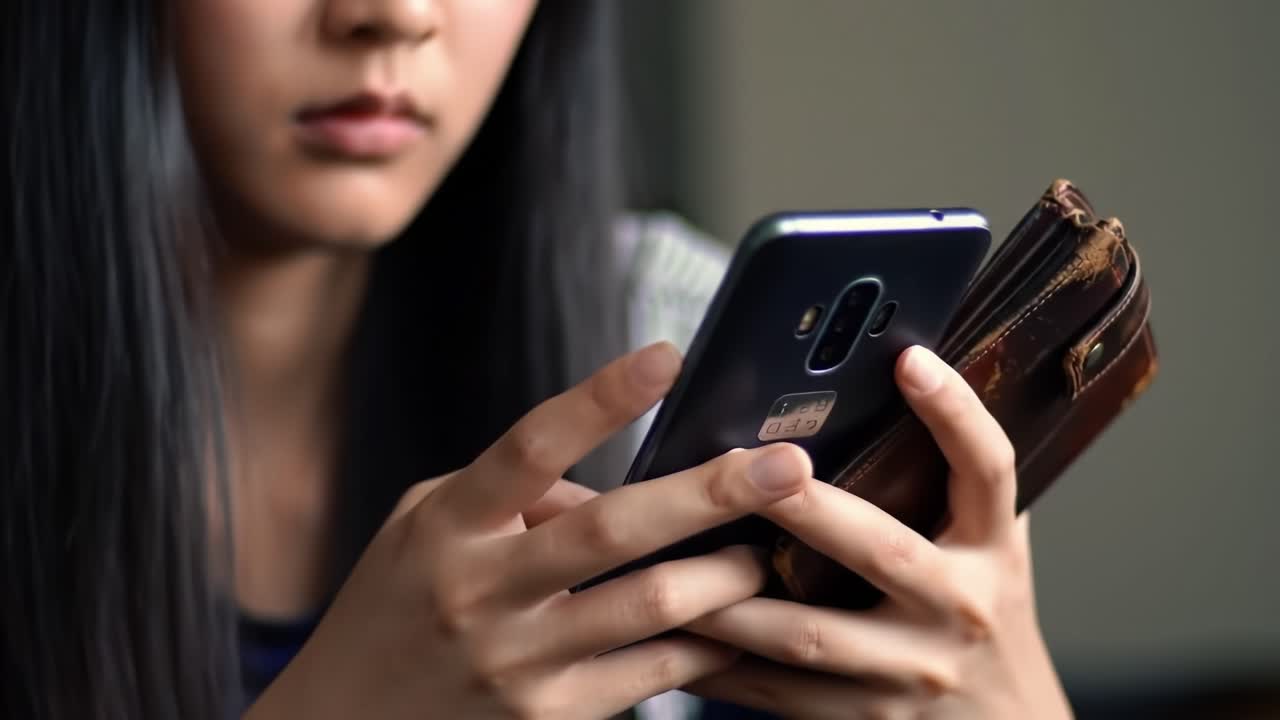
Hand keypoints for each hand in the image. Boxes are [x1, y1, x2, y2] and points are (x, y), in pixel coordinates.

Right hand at [245, 342, 810, 719]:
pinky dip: (703, 645)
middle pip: (611, 530)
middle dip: (709, 492)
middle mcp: (480, 591)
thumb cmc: (395, 606)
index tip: (667, 356)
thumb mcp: (425, 527)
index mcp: (448, 524)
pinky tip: (734, 624)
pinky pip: (650, 676)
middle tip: (788, 465)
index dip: (600, 398)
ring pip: (648, 608)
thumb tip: (614, 480)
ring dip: (726, 575)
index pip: (530, 447)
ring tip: (766, 550)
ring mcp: (516, 663)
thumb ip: (512, 494)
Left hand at [683, 346, 1073, 719]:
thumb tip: (907, 374)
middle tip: (736, 467)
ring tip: (664, 563)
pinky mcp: (867, 717)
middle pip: (881, 549)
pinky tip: (670, 638)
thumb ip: (957, 481)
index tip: (908, 358)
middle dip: (804, 509)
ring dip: (731, 600)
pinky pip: (781, 693)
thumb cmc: (985, 616)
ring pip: (809, 635)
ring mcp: (913, 670)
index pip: (989, 469)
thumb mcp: (993, 546)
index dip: (956, 411)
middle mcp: (959, 607)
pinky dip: (722, 667)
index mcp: (992, 550)